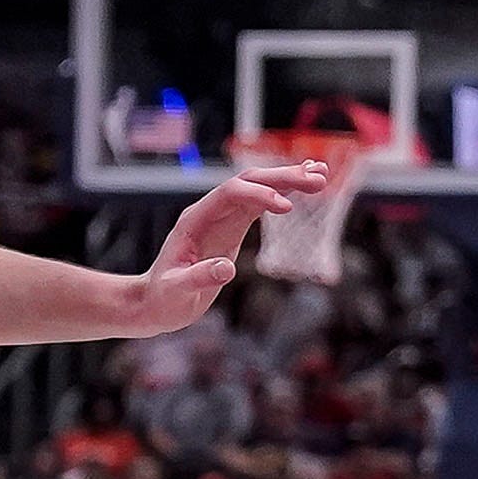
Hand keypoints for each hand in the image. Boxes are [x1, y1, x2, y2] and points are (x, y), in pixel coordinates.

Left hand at [88, 162, 334, 337]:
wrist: (155, 302)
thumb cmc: (163, 299)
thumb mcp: (177, 292)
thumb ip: (198, 278)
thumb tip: (225, 270)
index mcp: (195, 220)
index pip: (230, 194)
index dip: (258, 195)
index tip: (286, 208)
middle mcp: (209, 212)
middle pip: (248, 182)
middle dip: (282, 178)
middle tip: (318, 178)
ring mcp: (222, 218)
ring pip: (257, 188)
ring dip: (288, 180)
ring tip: (321, 175)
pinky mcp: (233, 228)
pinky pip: (260, 205)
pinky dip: (283, 194)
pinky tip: (304, 188)